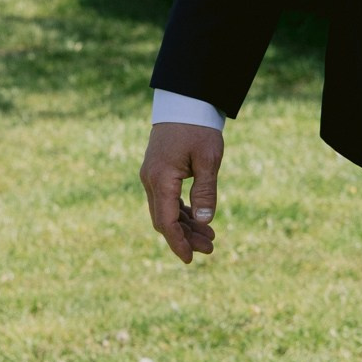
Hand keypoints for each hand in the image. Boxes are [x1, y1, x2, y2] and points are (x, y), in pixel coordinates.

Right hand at [141, 122, 223, 263]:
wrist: (185, 102)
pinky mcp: (158, 172)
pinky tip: (198, 220)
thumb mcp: (208, 159)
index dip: (178, 243)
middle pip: (164, 219)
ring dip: (185, 226)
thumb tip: (205, 222)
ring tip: (210, 238)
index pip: (166, 221)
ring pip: (165, 211)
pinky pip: (167, 199)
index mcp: (160, 179)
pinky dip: (181, 212)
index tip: (190, 259)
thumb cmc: (198, 128)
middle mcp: (150, 180)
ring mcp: (152, 176)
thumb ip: (205, 191)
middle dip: (185, 237)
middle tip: (210, 248)